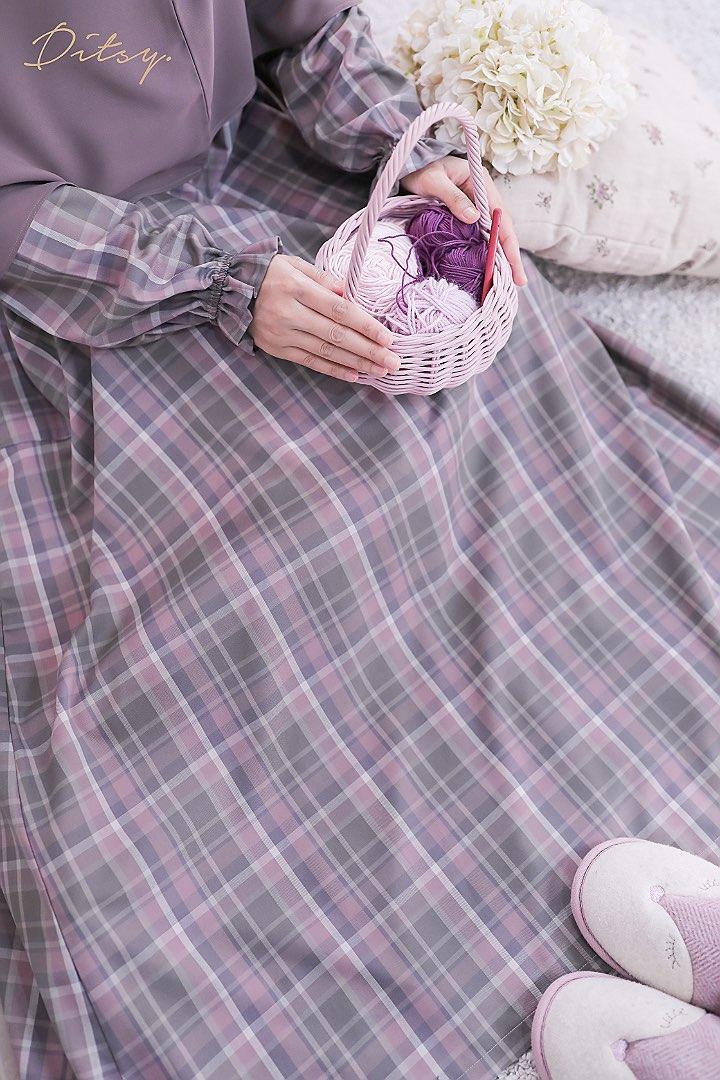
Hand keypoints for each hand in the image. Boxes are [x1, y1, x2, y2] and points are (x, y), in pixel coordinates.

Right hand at [248, 254, 399, 382]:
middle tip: (393, 362)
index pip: (339, 311)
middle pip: (337, 335)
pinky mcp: (278, 349)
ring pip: (326, 352)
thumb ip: (323, 278)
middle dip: (368, 350)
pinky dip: (334, 370)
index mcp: (297, 288)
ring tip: (380, 371)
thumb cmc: (269, 273)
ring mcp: (283, 334)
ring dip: (357, 363)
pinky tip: (355, 375)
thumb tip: (350, 293)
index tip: (388, 338)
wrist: (229, 291)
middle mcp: (290, 314)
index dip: (365, 326)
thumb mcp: (294, 264)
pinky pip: (311, 362)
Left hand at [400, 156, 527, 286]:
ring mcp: (478, 207)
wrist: (412, 165)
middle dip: (510, 256)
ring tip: (505, 281)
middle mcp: (485, 197)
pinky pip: (482, 236)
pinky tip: (489, 267)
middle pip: (502, 229)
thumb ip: (452, 198)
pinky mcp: (468, 216)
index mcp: (482, 185)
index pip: (501, 217)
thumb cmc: (422, 170)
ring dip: (500, 257)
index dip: (509, 242)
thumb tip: (474, 218)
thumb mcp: (434, 181)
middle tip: (518, 282)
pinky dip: (487, 252)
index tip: (514, 263)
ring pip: (494, 234)